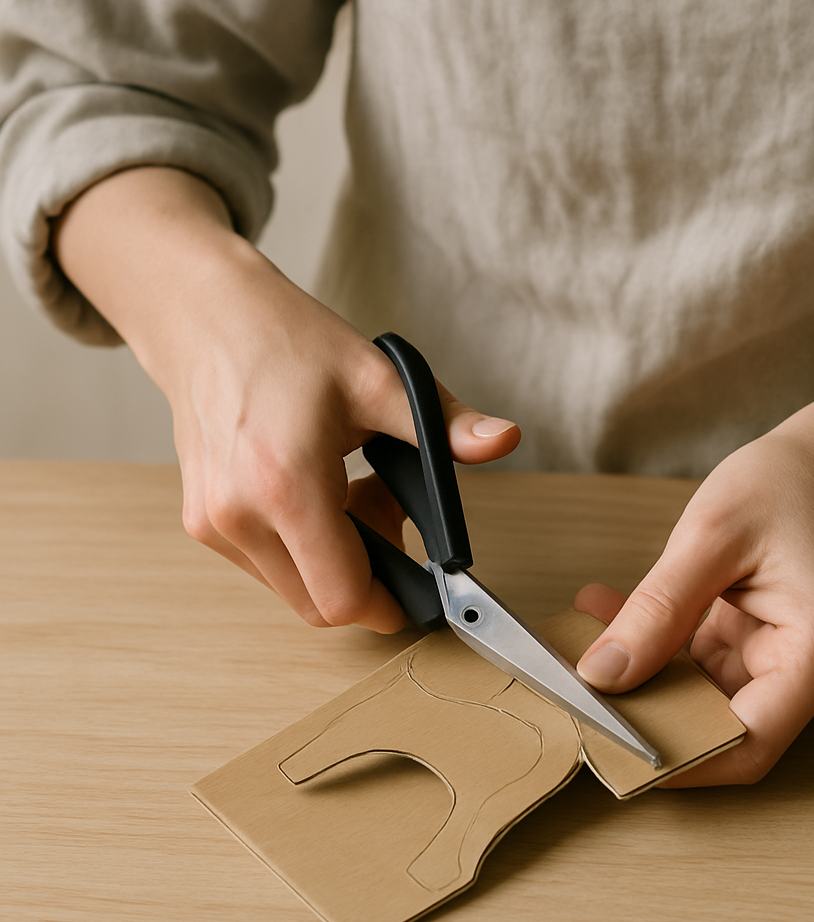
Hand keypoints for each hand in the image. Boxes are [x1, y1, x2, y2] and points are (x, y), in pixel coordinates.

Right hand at [165, 264, 519, 631]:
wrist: (204, 316)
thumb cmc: (285, 340)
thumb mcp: (378, 378)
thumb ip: (444, 423)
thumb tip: (503, 440)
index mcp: (286, 484)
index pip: (343, 598)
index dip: (389, 604)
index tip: (419, 586)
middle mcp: (239, 515)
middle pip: (320, 605)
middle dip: (368, 578)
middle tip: (387, 513)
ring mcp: (213, 523)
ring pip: (293, 590)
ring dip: (334, 562)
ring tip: (352, 491)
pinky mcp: (201, 522)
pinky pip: (267, 566)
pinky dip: (303, 548)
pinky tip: (319, 492)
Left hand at [575, 428, 813, 785]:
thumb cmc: (787, 487)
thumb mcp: (710, 538)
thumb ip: (657, 611)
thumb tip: (603, 676)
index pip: (745, 744)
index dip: (674, 758)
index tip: (606, 745)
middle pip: (719, 726)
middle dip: (643, 706)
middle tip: (574, 676)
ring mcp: (791, 669)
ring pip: (701, 699)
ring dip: (641, 671)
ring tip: (586, 624)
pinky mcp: (765, 654)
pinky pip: (702, 670)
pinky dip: (658, 648)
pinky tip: (613, 612)